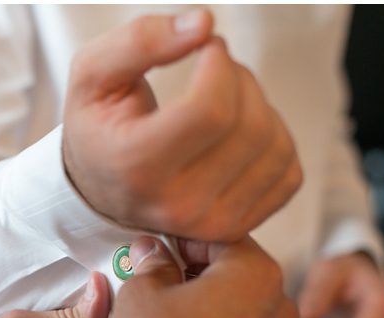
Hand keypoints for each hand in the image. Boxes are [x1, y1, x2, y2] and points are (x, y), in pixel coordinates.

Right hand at [62, 9, 301, 240]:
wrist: (98, 188)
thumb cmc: (99, 126)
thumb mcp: (94, 74)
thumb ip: (139, 40)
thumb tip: (204, 23)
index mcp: (136, 167)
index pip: (211, 110)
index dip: (219, 63)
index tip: (205, 48)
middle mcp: (176, 204)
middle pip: (249, 126)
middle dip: (240, 79)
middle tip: (213, 70)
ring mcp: (210, 222)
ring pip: (275, 146)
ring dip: (259, 107)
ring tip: (224, 100)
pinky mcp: (236, 228)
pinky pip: (289, 173)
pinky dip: (274, 142)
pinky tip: (238, 134)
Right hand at [104, 236, 298, 317]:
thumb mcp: (142, 291)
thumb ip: (152, 263)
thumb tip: (152, 251)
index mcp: (256, 272)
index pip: (218, 235)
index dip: (181, 236)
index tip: (155, 241)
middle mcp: (277, 304)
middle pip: (231, 269)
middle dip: (193, 267)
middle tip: (153, 271)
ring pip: (234, 303)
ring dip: (202, 297)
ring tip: (161, 305)